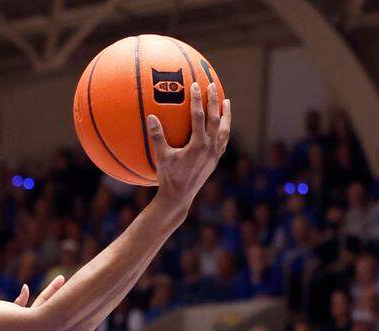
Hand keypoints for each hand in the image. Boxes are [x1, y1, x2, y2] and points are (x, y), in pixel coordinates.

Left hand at [5, 275, 94, 330]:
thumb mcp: (11, 321)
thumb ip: (19, 304)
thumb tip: (26, 286)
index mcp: (31, 318)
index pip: (45, 300)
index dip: (53, 289)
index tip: (62, 278)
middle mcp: (42, 328)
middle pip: (58, 311)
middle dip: (68, 300)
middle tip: (80, 289)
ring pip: (66, 327)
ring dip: (77, 320)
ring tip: (90, 311)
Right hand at [149, 82, 231, 209]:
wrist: (179, 196)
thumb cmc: (167, 177)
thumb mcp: (161, 156)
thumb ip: (157, 136)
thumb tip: (151, 117)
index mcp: (198, 145)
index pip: (199, 116)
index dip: (198, 99)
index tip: (196, 86)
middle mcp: (210, 147)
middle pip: (216, 119)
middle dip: (215, 101)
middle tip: (214, 86)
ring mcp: (215, 154)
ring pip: (225, 130)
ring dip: (226, 115)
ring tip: (226, 102)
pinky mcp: (215, 160)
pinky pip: (223, 140)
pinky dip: (224, 130)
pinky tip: (222, 125)